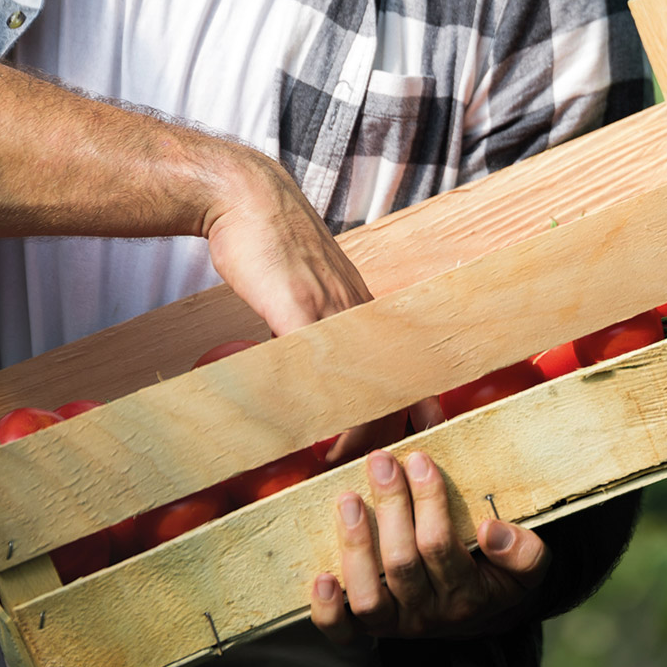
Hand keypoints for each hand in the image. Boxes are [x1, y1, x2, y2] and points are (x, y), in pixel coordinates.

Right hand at [202, 149, 405, 458]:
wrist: (248, 197)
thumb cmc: (273, 244)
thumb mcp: (305, 290)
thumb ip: (314, 325)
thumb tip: (309, 362)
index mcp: (365, 310)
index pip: (408, 369)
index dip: (417, 409)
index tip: (414, 443)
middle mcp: (360, 313)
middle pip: (396, 386)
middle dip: (391, 433)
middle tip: (376, 468)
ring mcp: (332, 312)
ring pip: (366, 385)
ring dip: (358, 431)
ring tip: (341, 460)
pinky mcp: (298, 310)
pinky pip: (320, 370)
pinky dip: (323, 406)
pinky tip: (315, 432)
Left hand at [308, 450, 547, 642]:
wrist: (480, 614)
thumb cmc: (498, 575)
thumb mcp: (529, 564)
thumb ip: (525, 550)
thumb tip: (493, 530)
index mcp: (467, 594)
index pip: (440, 546)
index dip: (427, 501)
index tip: (419, 460)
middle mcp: (429, 614)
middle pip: (401, 565)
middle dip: (389, 507)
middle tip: (381, 462)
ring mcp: (396, 624)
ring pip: (368, 597)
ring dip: (355, 546)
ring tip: (348, 500)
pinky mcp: (370, 630)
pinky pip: (342, 632)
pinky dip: (328, 609)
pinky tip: (321, 577)